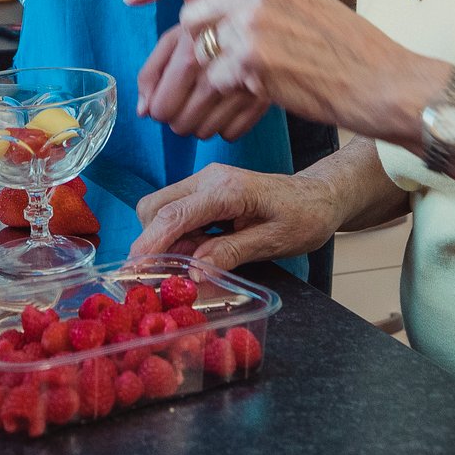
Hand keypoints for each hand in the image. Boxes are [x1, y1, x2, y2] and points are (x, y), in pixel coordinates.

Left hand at [124, 0, 433, 142]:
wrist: (382, 79)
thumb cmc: (349, 50)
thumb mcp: (302, 2)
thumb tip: (211, 13)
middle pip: (190, 17)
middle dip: (188, 51)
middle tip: (194, 79)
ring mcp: (252, 22)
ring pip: (199, 52)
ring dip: (202, 80)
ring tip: (216, 100)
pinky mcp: (253, 60)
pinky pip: (217, 81)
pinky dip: (225, 98)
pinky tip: (248, 104)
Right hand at [131, 164, 353, 271]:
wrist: (320, 196)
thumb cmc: (304, 217)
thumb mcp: (273, 242)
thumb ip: (231, 253)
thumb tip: (194, 271)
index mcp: (226, 190)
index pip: (174, 215)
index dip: (149, 244)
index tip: (133, 270)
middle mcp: (208, 179)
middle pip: (156, 208)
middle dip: (151, 241)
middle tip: (163, 275)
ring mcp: (205, 183)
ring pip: (161, 209)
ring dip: (164, 240)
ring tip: (188, 266)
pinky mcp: (206, 192)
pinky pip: (177, 213)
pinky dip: (177, 236)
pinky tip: (197, 253)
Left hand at [133, 21, 273, 141]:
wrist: (268, 12)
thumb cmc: (212, 25)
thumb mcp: (178, 34)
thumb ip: (152, 69)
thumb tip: (142, 112)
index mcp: (191, 45)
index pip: (162, 106)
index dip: (160, 106)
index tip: (167, 96)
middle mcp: (218, 67)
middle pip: (181, 124)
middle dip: (177, 116)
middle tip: (186, 96)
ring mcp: (244, 84)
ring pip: (205, 132)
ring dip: (200, 121)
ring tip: (208, 97)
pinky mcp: (265, 97)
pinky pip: (232, 134)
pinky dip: (226, 125)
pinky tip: (228, 102)